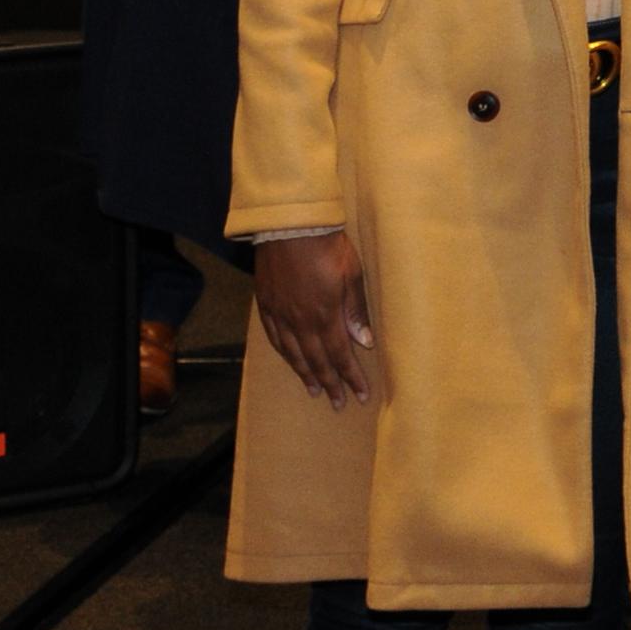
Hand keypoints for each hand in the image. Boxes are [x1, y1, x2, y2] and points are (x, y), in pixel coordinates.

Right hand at [254, 231, 376, 408]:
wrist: (289, 226)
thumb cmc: (327, 246)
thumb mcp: (351, 274)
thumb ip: (356, 310)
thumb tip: (364, 342)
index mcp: (325, 315)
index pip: (340, 355)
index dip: (350, 377)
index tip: (360, 394)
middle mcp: (300, 321)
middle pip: (316, 360)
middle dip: (330, 383)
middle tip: (339, 403)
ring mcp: (280, 315)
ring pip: (293, 354)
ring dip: (305, 374)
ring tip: (315, 391)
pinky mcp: (266, 305)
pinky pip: (275, 338)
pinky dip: (284, 354)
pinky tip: (290, 360)